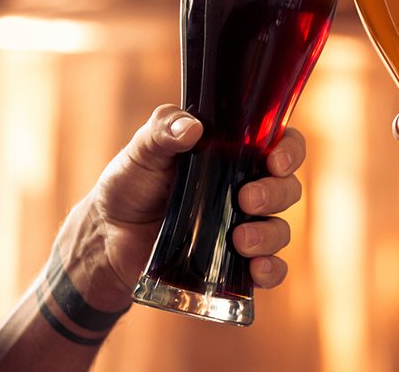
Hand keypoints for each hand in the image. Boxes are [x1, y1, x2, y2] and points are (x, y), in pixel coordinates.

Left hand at [85, 104, 301, 300]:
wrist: (108, 238)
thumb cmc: (130, 184)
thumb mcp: (142, 151)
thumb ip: (162, 130)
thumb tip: (192, 127)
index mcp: (236, 156)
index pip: (282, 145)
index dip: (290, 151)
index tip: (275, 161)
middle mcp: (248, 189)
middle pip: (287, 189)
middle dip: (275, 194)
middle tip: (247, 199)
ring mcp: (244, 228)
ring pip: (280, 230)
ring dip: (269, 235)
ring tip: (241, 240)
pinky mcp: (235, 265)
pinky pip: (270, 270)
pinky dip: (270, 271)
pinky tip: (256, 270)